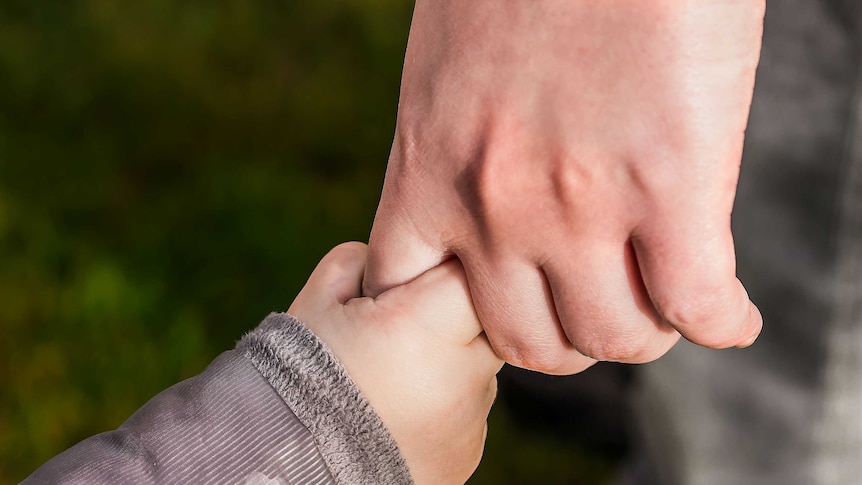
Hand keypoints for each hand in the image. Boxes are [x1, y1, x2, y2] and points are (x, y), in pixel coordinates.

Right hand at [289, 242, 502, 484]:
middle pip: (486, 319)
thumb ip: (362, 261)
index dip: (442, 267)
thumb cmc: (296, 376)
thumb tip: (393, 258)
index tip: (413, 282)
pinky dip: (442, 402)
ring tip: (391, 376)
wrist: (289, 466)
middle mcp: (462, 374)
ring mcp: (470, 419)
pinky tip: (396, 410)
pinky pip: (468, 408)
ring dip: (448, 360)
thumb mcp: (317, 301)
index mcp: (426, 326)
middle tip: (402, 328)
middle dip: (452, 314)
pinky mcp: (468, 452)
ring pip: (478, 366)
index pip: (470, 271)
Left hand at [365, 0, 764, 373]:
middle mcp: (493, 206)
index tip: (495, 304)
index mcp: (429, 168)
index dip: (453, 321)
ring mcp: (579, 205)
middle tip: (597, 305)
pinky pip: (696, 305)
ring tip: (662, 304)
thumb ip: (459, 148)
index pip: (409, 298)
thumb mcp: (448, 72)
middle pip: (525, 342)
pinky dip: (720, 323)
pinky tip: (730, 313)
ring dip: (642, 332)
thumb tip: (493, 198)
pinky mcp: (670, 185)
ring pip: (612, 338)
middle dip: (564, 336)